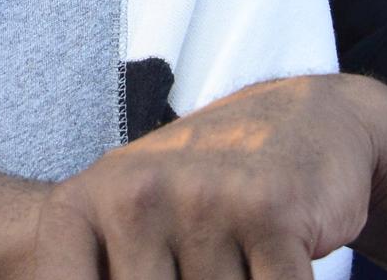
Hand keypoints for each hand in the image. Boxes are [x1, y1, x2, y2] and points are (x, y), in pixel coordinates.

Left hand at [26, 73, 386, 279]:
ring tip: (240, 252)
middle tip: (201, 257)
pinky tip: (278, 256)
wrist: (304, 122)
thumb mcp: (133, 229)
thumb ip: (105, 273)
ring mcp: (199, 198)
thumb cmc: (203, 196)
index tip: (157, 273)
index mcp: (81, 206)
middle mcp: (132, 195)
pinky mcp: (269, 209)